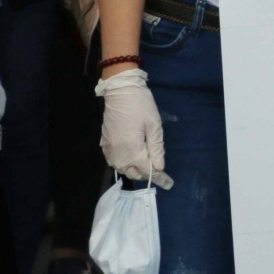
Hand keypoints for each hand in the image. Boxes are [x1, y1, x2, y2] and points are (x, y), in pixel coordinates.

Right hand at [95, 67, 172, 188]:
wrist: (120, 90)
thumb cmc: (141, 105)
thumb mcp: (154, 125)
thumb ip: (156, 148)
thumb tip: (159, 167)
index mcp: (132, 149)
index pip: (147, 170)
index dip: (159, 178)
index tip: (169, 184)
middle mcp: (118, 154)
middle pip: (133, 172)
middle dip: (146, 173)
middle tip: (158, 166)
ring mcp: (109, 149)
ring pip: (123, 169)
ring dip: (135, 169)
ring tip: (146, 160)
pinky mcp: (104, 144)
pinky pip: (114, 161)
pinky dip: (124, 163)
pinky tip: (132, 156)